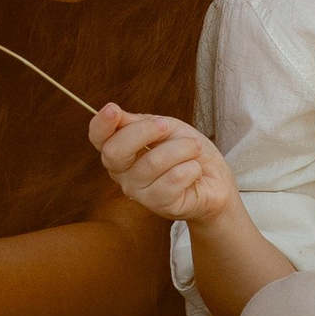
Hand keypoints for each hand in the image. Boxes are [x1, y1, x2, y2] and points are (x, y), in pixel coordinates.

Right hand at [90, 105, 234, 223]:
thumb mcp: (166, 127)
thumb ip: (139, 122)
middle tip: (166, 126)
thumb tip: (114, 113)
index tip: (112, 109)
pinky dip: (191, 168)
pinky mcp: (160, 205)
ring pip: (153, 162)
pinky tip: (194, 171)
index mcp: (120, 149)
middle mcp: (122, 173)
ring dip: (182, 149)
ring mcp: (139, 192)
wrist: (216, 178)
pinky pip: (173, 179)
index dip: (101, 124)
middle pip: (114, 152)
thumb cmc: (188, 151)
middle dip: (144, 131)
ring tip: (194, 149)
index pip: (98, 138)